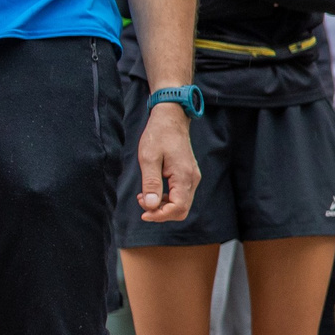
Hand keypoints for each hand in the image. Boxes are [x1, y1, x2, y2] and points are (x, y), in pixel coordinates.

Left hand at [136, 103, 199, 221]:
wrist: (171, 119)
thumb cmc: (158, 136)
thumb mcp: (149, 158)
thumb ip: (151, 183)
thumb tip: (150, 206)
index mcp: (183, 176)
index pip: (178, 208)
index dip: (160, 215)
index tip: (143, 213)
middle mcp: (192, 179)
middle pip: (182, 210)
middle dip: (161, 212)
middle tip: (142, 202)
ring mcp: (192, 177)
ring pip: (181, 204)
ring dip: (162, 206)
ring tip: (144, 195)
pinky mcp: (188, 175)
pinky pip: (180, 195)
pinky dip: (166, 199)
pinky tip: (152, 190)